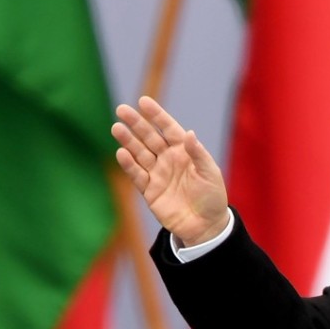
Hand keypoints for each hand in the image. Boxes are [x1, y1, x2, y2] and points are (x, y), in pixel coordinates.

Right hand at [111, 96, 229, 245]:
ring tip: (116, 128)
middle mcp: (168, 159)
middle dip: (136, 124)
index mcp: (184, 151)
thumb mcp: (210, 174)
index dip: (156, 116)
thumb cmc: (212, 197)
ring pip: (139, 153)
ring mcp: (157, 174)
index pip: (168, 129)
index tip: (143, 102)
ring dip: (128, 141)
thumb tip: (188, 133)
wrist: (206, 227)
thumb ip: (198, 154)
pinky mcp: (149, 190)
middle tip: (121, 110)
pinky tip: (121, 153)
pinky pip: (137, 175)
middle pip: (149, 138)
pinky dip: (129, 164)